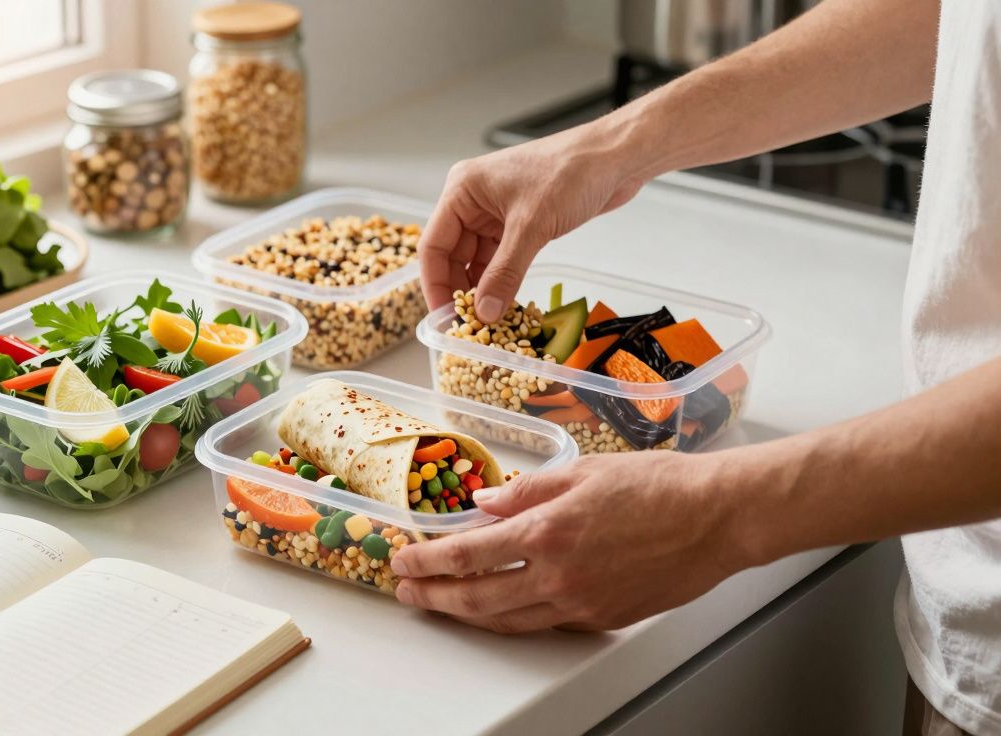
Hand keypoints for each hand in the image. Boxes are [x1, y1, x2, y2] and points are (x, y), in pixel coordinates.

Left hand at [390, 451, 751, 632]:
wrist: (717, 518)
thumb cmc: (659, 486)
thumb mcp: (582, 471)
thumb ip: (526, 491)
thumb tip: (483, 504)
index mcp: (547, 533)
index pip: (466, 555)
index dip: (426, 560)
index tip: (403, 558)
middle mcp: (558, 577)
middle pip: (476, 599)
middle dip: (433, 596)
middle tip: (407, 590)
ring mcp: (581, 604)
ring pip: (507, 621)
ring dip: (466, 615)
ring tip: (441, 603)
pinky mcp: (602, 617)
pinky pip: (545, 624)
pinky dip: (514, 617)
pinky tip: (500, 606)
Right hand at [418, 119, 650, 322]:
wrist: (614, 158)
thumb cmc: (571, 171)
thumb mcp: (531, 227)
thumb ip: (505, 273)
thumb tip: (485, 312)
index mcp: (463, 190)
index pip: (434, 245)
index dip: (436, 284)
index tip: (444, 317)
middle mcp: (473, 201)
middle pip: (453, 256)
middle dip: (460, 291)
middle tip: (468, 325)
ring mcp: (496, 212)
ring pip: (477, 261)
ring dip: (483, 289)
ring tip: (488, 320)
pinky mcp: (519, 222)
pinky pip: (501, 259)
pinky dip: (502, 280)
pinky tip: (506, 302)